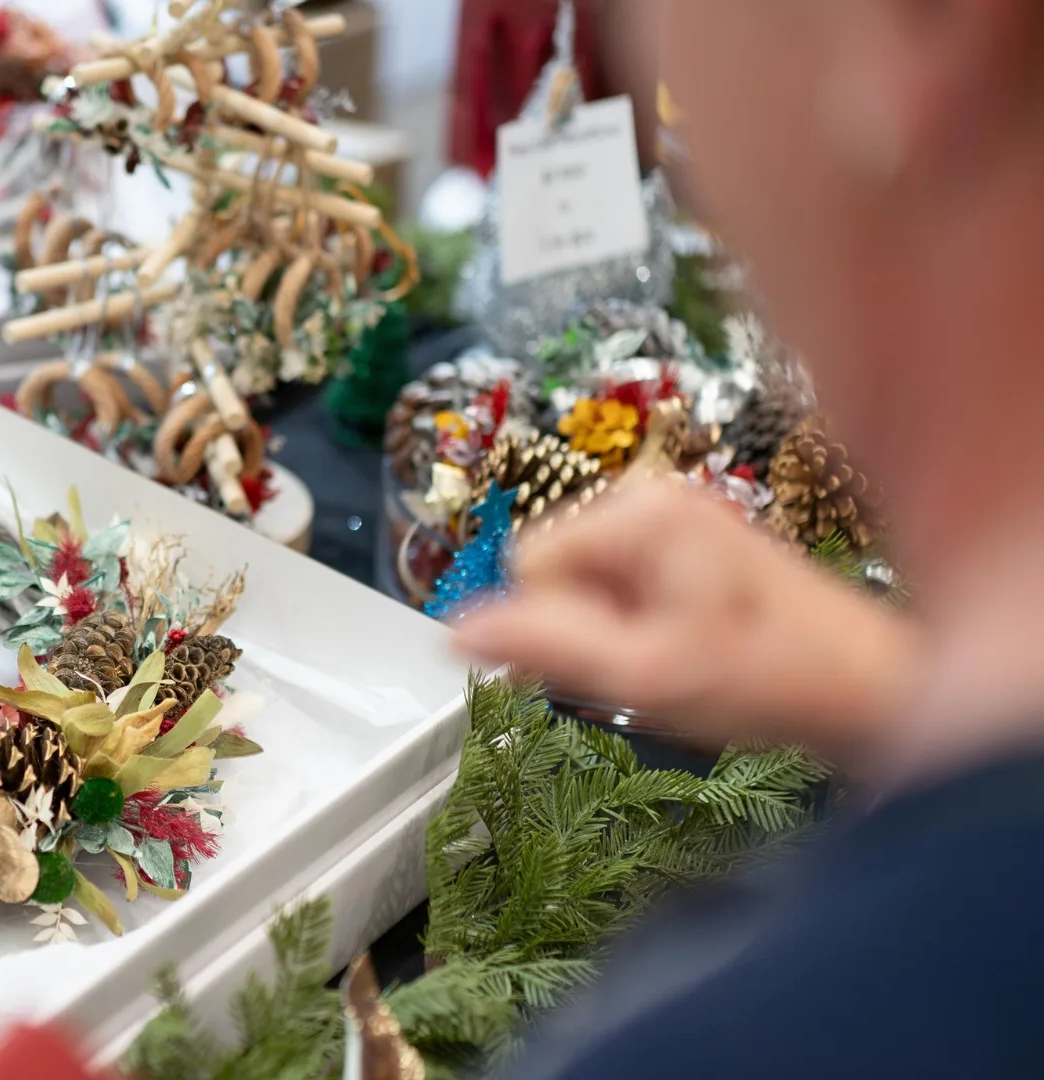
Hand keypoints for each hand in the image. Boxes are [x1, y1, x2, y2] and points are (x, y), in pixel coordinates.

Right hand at [453, 480, 920, 755]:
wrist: (867, 687)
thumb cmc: (770, 679)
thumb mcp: (644, 675)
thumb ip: (543, 647)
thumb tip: (451, 632)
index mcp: (641, 510)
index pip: (527, 564)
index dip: (561, 626)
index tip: (622, 658)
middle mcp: (653, 493)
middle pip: (552, 568)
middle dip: (585, 625)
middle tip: (653, 663)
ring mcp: (672, 513)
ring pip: (581, 581)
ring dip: (612, 628)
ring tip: (677, 656)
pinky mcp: (687, 538)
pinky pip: (616, 582)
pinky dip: (636, 621)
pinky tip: (687, 644)